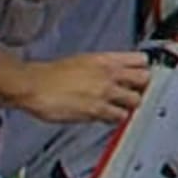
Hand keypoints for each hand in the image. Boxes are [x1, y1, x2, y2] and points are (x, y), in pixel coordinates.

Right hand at [11, 51, 151, 124]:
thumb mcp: (82, 60)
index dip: (144, 68)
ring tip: (120, 107)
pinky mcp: (97, 110)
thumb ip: (103, 67)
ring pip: (136, 100)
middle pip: (145, 79)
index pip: (141, 59)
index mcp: (106, 59)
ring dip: (130, 105)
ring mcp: (105, 92)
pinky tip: (108, 117)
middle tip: (134, 92)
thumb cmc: (51, 74)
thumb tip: (116, 73)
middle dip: (142, 87)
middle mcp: (109, 74)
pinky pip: (119, 117)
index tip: (143, 75)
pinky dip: (116, 118)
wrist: (32, 85)